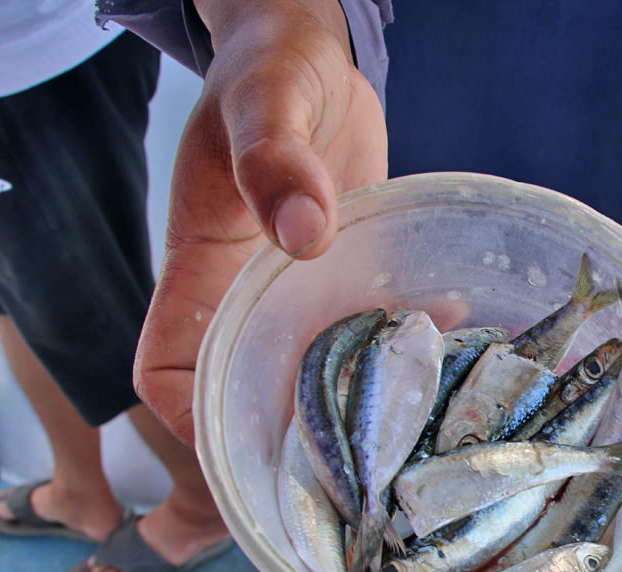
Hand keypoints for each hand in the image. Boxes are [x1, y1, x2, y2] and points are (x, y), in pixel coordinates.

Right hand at [133, 0, 388, 444]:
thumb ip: (273, 160)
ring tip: (418, 420)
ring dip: (358, 398)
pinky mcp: (347, 274)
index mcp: (201, 268)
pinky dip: (405, 341)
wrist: (315, 55)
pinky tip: (455, 337)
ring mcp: (299, 290)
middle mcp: (246, 293)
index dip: (189, 417)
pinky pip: (368, 325)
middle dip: (290, 434)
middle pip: (247, 390)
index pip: (166, 365)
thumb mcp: (267, 102)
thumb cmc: (270, 69)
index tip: (246, 444)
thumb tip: (302, 234)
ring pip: (314, 368)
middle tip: (360, 466)